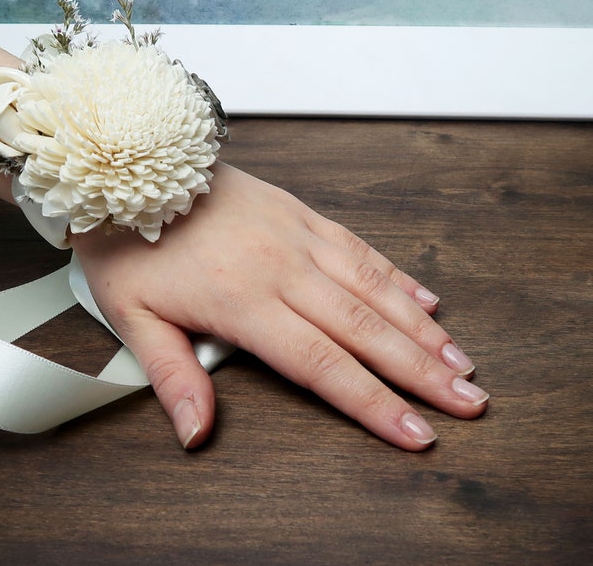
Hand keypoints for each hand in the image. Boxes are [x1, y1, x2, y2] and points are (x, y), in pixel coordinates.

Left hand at [70, 162, 487, 449]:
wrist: (133, 165)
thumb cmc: (131, 243)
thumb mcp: (134, 317)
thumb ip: (173, 376)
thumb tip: (196, 433)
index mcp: (243, 301)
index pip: (322, 364)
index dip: (372, 403)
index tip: (415, 431)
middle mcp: (281, 268)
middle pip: (364, 329)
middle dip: (421, 371)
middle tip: (469, 399)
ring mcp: (295, 235)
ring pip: (373, 288)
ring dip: (421, 328)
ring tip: (460, 359)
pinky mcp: (298, 212)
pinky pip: (358, 247)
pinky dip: (395, 276)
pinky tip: (423, 298)